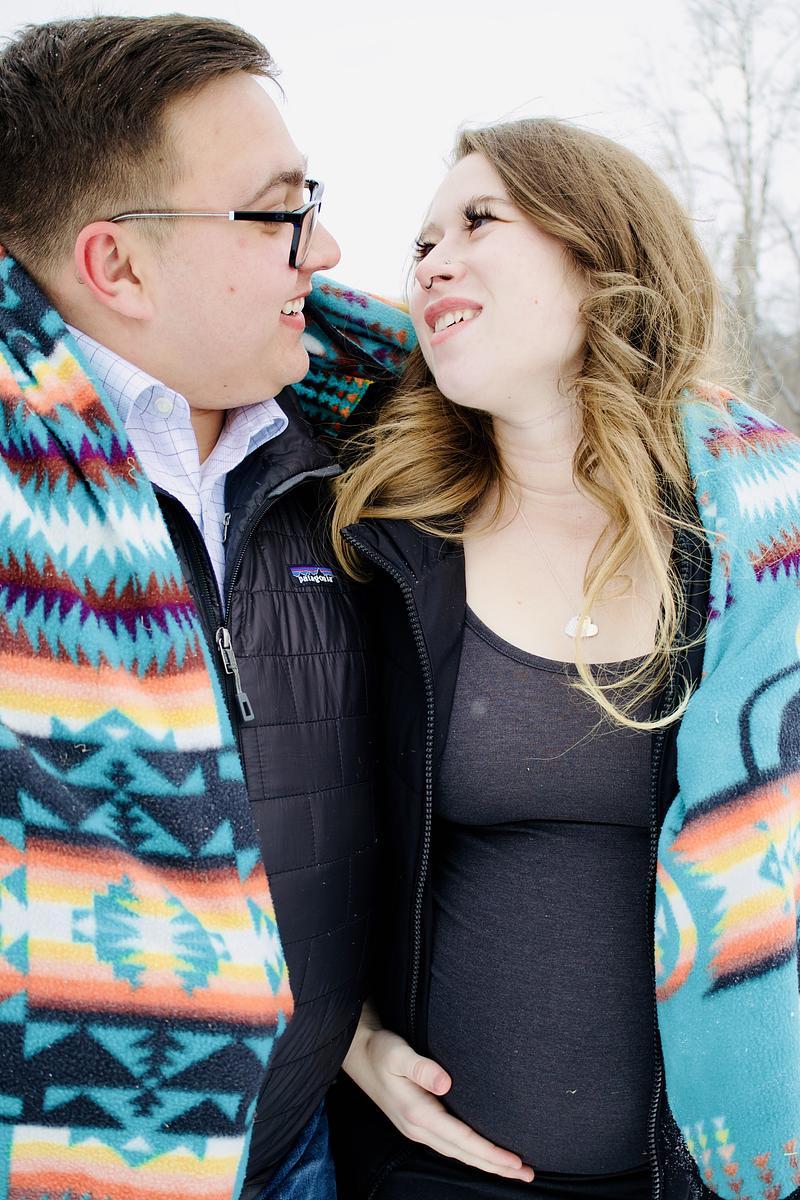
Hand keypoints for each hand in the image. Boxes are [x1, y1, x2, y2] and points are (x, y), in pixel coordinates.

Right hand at [343, 1004, 534, 1181]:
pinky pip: (452, 1146)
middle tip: (527, 1174)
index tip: (516, 1161)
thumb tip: (445, 1083)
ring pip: (459, 1153)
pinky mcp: (419, 1123)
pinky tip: (483, 1154)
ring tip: (513, 1170)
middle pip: (465, 1154)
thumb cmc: (380, 1050)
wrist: (358, 1053)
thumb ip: (420, 1066)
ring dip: (487, 1163)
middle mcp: (419, 1128)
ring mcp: (418, 1129)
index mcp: (418, 1114)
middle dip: (497, 1166)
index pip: (462, 1140)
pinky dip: (472, 1154)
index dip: (491, 1152)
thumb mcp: (396, 1053)